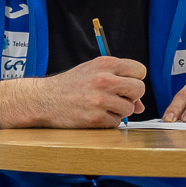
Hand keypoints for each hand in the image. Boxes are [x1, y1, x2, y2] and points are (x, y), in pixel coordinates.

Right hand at [0, 56, 146, 128]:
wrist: (44, 100)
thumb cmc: (70, 85)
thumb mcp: (93, 72)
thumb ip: (119, 80)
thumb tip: (140, 104)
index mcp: (105, 64)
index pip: (140, 70)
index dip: (135, 79)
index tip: (126, 84)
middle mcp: (104, 80)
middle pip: (139, 89)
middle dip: (132, 96)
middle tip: (118, 97)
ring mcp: (100, 100)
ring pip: (130, 109)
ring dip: (120, 111)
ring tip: (103, 106)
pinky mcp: (96, 118)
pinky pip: (116, 122)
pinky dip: (109, 121)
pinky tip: (96, 115)